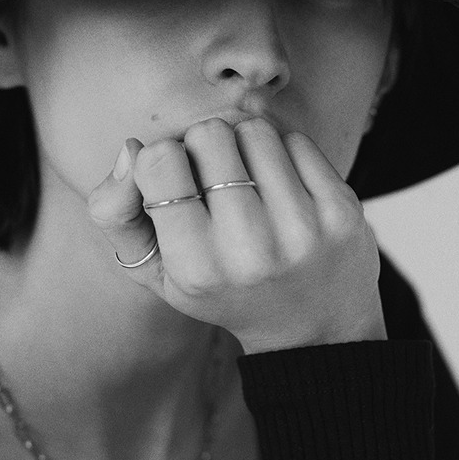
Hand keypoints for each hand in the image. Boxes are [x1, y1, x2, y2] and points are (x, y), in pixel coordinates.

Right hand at [87, 118, 386, 352]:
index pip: (159, 160)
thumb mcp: (157, 272)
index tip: (177, 184)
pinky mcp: (342, 211)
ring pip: (254, 129)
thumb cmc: (224, 290)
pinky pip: (296, 140)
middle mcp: (250, 250)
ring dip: (244, 143)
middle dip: (205, 145)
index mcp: (196, 267)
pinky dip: (282, 151)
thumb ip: (116, 214)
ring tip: (247, 180)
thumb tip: (129, 147)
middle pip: (209, 133)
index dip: (162, 159)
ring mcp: (302, 229)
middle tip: (214, 179)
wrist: (316, 331)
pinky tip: (280, 186)